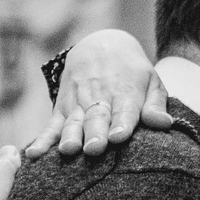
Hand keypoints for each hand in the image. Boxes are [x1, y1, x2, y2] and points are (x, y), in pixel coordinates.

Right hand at [24, 30, 173, 158]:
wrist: (101, 45)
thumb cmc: (133, 73)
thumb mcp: (151, 81)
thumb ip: (155, 105)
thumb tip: (165, 124)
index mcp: (126, 92)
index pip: (124, 110)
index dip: (121, 123)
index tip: (118, 137)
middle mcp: (100, 97)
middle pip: (96, 117)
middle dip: (94, 133)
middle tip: (94, 149)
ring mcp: (78, 103)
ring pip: (73, 121)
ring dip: (70, 136)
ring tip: (68, 150)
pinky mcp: (62, 108)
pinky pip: (51, 126)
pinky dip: (42, 140)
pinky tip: (34, 154)